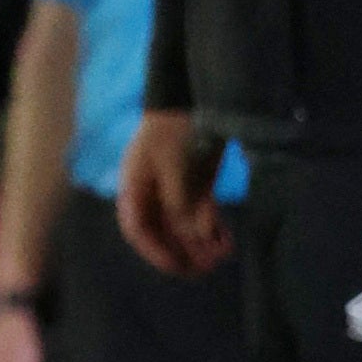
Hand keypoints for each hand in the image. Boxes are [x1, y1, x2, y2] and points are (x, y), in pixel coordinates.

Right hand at [115, 110, 231, 276]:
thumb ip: (179, 202)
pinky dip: (212, 228)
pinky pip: (201, 214)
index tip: (176, 265)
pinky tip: (226, 239)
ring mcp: (175, 189)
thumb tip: (194, 235)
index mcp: (135, 185)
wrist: (193, 92)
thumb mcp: (174, 165)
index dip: (155, 250)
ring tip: (222, 255)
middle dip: (184, 252)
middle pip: (163, 232)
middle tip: (206, 269)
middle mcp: (152, 192)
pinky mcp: (196, 184)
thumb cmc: (174, 127)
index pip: (138, 228)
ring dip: (202, 243)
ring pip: (184, 227)